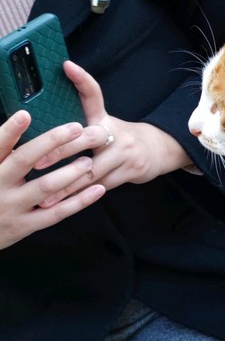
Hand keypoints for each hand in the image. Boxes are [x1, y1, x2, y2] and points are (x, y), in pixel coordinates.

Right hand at [0, 111, 105, 247]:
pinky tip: (98, 189)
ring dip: (70, 171)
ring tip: (88, 160)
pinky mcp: (25, 225)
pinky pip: (57, 213)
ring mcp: (12, 207)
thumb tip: (21, 121)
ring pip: (45, 186)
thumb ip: (3, 152)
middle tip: (77, 128)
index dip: (10, 131)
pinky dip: (80, 201)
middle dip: (51, 142)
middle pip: (24, 160)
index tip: (25, 115)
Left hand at [34, 62, 193, 204]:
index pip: (94, 94)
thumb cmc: (122, 138)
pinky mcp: (130, 171)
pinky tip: (65, 204)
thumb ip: (82, 118)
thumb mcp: (105, 122)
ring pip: (91, 170)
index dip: (82, 79)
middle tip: (39, 161)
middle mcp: (115, 133)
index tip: (68, 67)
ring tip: (46, 195)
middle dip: (61, 152)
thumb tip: (55, 108)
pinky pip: (100, 187)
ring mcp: (124, 153)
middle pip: (86, 139)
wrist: (160, 150)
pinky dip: (81, 196)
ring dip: (67, 185)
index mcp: (104, 119)